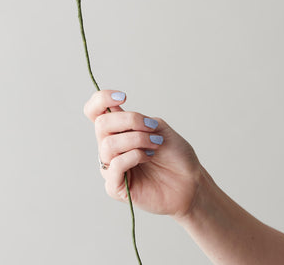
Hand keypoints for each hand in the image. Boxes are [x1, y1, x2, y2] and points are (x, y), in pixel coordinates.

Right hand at [84, 90, 202, 217]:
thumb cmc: (174, 155)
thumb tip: (116, 114)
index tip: (123, 97)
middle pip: (101, 124)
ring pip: (108, 144)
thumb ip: (136, 120)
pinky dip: (133, 156)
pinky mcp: (115, 187)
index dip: (101, 99)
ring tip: (156, 144)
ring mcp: (111, 167)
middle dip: (130, 120)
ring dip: (137, 140)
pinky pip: (115, 165)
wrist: (190, 182)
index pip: (94, 111)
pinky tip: (147, 157)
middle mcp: (110, 147)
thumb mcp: (157, 127)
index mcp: (117, 131)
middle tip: (153, 128)